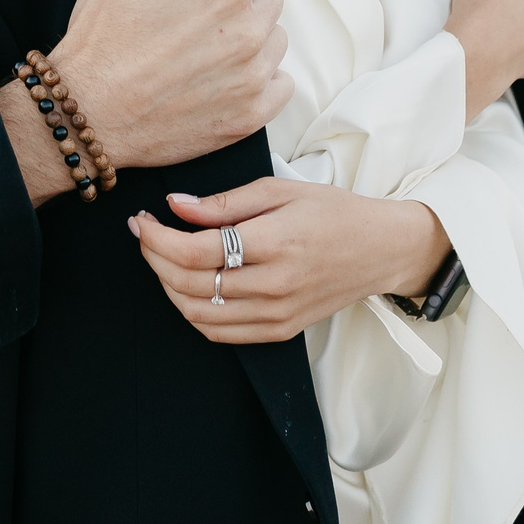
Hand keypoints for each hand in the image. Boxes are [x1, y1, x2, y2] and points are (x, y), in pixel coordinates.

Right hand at [43, 0, 292, 174]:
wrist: (88, 110)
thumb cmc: (104, 32)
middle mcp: (250, 31)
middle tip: (190, 16)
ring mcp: (253, 77)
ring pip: (274, 40)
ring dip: (248, 38)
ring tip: (199, 48)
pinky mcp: (249, 115)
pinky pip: (279, 85)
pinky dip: (256, 80)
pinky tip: (217, 78)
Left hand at [130, 179, 450, 343]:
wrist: (381, 250)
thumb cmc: (333, 212)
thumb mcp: (280, 189)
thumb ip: (225, 202)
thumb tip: (175, 205)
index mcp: (276, 243)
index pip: (196, 251)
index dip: (157, 237)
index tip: (142, 219)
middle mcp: (275, 286)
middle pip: (190, 283)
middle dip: (154, 258)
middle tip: (144, 234)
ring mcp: (277, 314)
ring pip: (198, 313)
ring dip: (167, 286)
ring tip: (160, 258)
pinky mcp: (280, 331)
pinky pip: (219, 333)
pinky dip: (192, 312)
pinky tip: (186, 286)